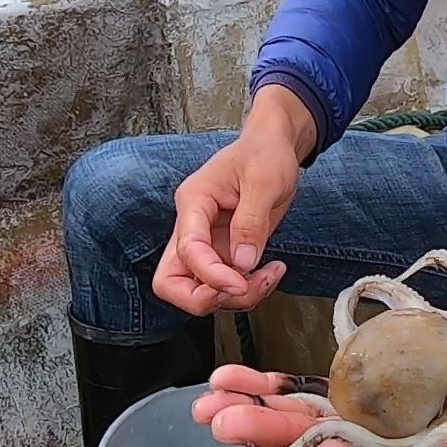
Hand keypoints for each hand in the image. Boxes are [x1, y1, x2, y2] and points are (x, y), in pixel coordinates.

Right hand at [153, 85, 316, 314]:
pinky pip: (225, 285)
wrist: (273, 148)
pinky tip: (270, 272)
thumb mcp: (264, 180)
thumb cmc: (264, 153)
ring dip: (234, 296)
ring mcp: (207, 243)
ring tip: (269, 275)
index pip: (187, 251)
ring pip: (200, 290)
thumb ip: (251, 221)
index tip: (239, 283)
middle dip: (206, 298)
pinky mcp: (224, 252)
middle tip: (243, 289)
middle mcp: (193, 227)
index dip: (211, 275)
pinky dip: (248, 289)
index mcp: (193, 203)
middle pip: (172, 282)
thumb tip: (243, 262)